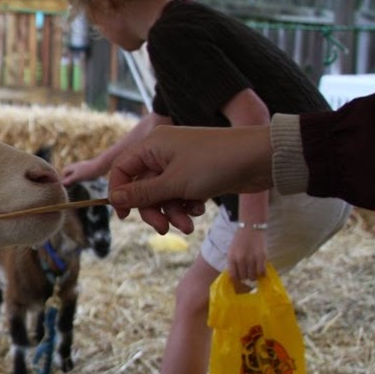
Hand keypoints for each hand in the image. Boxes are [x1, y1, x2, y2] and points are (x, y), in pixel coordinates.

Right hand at [62, 159, 102, 185]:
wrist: (101, 166)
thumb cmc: (88, 171)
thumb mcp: (77, 177)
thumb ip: (69, 180)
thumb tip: (62, 184)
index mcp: (72, 167)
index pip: (64, 172)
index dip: (64, 179)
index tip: (67, 186)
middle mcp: (76, 166)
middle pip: (70, 173)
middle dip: (70, 180)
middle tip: (72, 187)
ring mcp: (82, 168)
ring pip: (76, 174)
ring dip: (76, 180)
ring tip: (79, 186)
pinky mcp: (88, 170)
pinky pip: (82, 175)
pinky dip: (82, 179)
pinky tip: (85, 183)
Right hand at [107, 125, 273, 233]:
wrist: (261, 158)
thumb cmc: (216, 164)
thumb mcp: (174, 183)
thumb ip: (142, 193)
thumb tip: (113, 199)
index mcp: (152, 145)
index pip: (122, 169)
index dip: (119, 193)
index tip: (124, 217)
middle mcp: (162, 152)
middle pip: (142, 186)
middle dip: (153, 209)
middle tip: (164, 228)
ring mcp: (179, 163)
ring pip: (162, 193)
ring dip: (172, 212)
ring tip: (188, 224)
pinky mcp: (195, 173)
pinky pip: (179, 193)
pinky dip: (185, 205)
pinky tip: (199, 209)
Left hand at [227, 227, 267, 282]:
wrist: (250, 228)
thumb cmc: (240, 240)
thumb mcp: (231, 251)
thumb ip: (232, 263)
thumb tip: (234, 277)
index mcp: (231, 258)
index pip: (233, 276)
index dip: (236, 281)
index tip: (239, 282)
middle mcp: (240, 259)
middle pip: (243, 277)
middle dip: (246, 277)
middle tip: (248, 273)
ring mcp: (251, 259)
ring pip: (252, 276)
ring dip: (254, 276)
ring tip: (254, 271)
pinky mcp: (261, 257)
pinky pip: (262, 272)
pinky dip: (262, 274)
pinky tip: (261, 270)